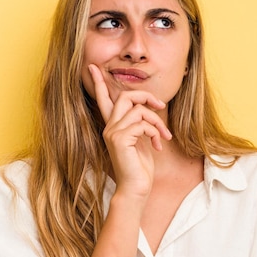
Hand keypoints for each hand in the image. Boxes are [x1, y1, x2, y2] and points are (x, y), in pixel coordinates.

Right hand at [88, 64, 171, 198]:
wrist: (136, 188)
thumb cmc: (140, 167)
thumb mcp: (142, 140)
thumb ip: (140, 123)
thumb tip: (149, 108)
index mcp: (113, 126)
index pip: (103, 100)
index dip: (99, 83)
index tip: (92, 67)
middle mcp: (109, 127)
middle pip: (125, 96)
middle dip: (146, 97)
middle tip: (161, 106)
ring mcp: (112, 132)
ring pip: (138, 110)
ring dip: (157, 122)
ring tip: (164, 137)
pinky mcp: (120, 139)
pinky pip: (142, 124)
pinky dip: (155, 132)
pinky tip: (157, 145)